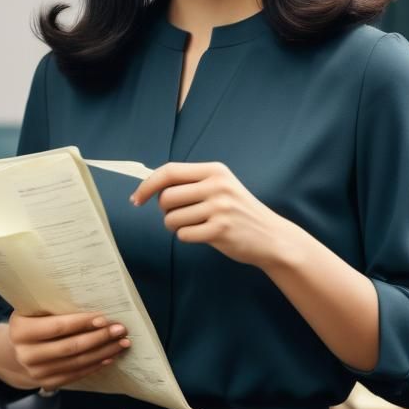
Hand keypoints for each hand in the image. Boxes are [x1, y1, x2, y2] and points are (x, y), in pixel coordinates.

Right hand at [7, 310, 130, 392]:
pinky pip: (76, 375)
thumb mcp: (35, 310)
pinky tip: (109, 357)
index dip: (82, 323)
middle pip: (70, 347)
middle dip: (99, 338)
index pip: (57, 327)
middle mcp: (26, 354)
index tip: (104, 318)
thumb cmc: (33, 322)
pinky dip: (95, 365)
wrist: (18, 350)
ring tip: (122, 343)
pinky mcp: (47, 384)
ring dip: (103, 352)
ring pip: (76, 362)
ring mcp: (36, 372)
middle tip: (120, 330)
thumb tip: (92, 301)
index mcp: (20, 330)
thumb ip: (54, 307)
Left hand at [130, 161, 286, 268]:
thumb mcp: (220, 186)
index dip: (147, 185)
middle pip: (166, 197)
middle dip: (165, 211)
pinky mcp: (220, 230)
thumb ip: (191, 183)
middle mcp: (217, 186)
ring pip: (172, 219)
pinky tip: (204, 235)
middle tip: (180, 215)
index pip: (169, 172)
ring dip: (176, 226)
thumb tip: (149, 186)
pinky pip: (184, 235)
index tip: (137, 198)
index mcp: (214, 171)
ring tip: (195, 225)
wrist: (271, 236)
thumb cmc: (238, 211)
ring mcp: (219, 208)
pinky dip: (187, 237)